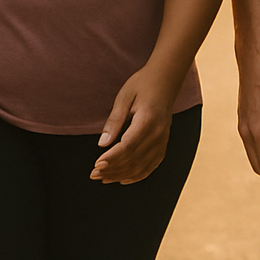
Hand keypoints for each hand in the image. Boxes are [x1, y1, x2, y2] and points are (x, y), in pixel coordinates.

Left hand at [93, 64, 180, 183]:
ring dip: (121, 175)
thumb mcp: (124, 97)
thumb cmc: (142, 85)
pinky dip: (137, 175)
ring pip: (141, 166)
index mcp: (148, 120)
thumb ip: (114, 121)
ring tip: (103, 178)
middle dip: (112, 169)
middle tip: (93, 174)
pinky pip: (151, 166)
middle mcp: (158, 134)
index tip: (96, 165)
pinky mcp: (164, 144)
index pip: (128, 146)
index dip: (112, 158)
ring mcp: (163, 141)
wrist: (165, 80)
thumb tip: (102, 144)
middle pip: (133, 159)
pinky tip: (123, 179)